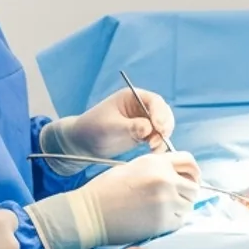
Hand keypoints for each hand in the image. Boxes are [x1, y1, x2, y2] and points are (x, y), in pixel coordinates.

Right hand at [26, 151, 201, 248]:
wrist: (90, 212)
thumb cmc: (106, 190)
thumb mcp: (133, 167)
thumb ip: (157, 168)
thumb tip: (176, 177)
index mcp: (157, 162)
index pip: (190, 162)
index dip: (192, 172)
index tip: (189, 180)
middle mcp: (165, 179)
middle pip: (194, 187)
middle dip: (187, 193)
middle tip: (175, 200)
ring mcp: (166, 201)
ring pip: (189, 206)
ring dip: (181, 208)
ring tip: (164, 210)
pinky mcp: (162, 222)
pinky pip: (180, 221)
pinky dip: (173, 221)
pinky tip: (158, 220)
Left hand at [43, 87, 177, 160]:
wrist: (83, 143)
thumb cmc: (93, 128)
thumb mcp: (110, 126)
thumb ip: (130, 126)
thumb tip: (149, 128)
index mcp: (132, 97)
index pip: (154, 101)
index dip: (160, 113)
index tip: (159, 127)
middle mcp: (141, 107)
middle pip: (163, 113)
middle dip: (164, 126)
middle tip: (158, 140)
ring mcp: (143, 121)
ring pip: (162, 127)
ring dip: (163, 137)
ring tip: (154, 149)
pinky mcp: (143, 134)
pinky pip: (157, 138)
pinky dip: (159, 145)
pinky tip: (154, 151)